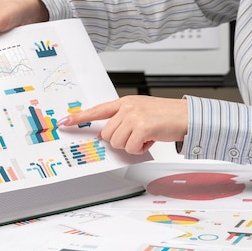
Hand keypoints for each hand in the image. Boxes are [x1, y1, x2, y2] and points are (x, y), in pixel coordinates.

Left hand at [58, 95, 187, 154]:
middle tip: (137, 136)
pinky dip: (141, 148)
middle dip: (121, 140)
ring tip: (146, 136)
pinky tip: (151, 139)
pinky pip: (131, 147)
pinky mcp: (142, 127)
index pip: (97, 110)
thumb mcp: (142, 112)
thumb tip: (106, 135)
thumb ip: (123, 120)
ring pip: (117, 142)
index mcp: (125, 102)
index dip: (79, 117)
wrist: (187, 116)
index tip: (64, 121)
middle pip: (107, 134)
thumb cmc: (166, 116)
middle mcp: (128, 107)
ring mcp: (134, 116)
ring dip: (132, 145)